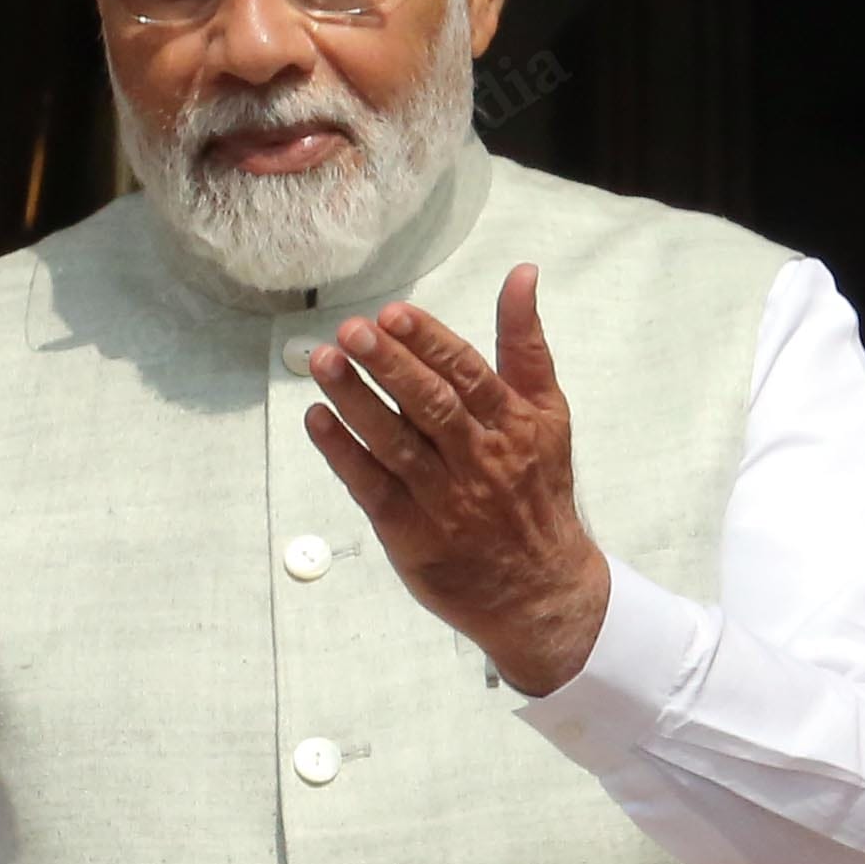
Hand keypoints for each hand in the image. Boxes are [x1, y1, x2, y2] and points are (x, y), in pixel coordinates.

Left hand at [303, 263, 609, 694]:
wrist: (540, 589)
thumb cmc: (536, 487)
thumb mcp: (547, 412)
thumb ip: (525, 344)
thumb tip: (522, 274)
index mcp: (513, 425)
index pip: (467, 375)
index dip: (429, 342)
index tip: (393, 314)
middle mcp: (479, 460)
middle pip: (431, 406)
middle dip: (389, 365)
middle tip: (351, 330)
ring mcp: (444, 499)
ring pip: (396, 444)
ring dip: (357, 401)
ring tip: (323, 361)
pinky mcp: (411, 533)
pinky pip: (372, 487)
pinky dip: (342, 454)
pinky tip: (316, 418)